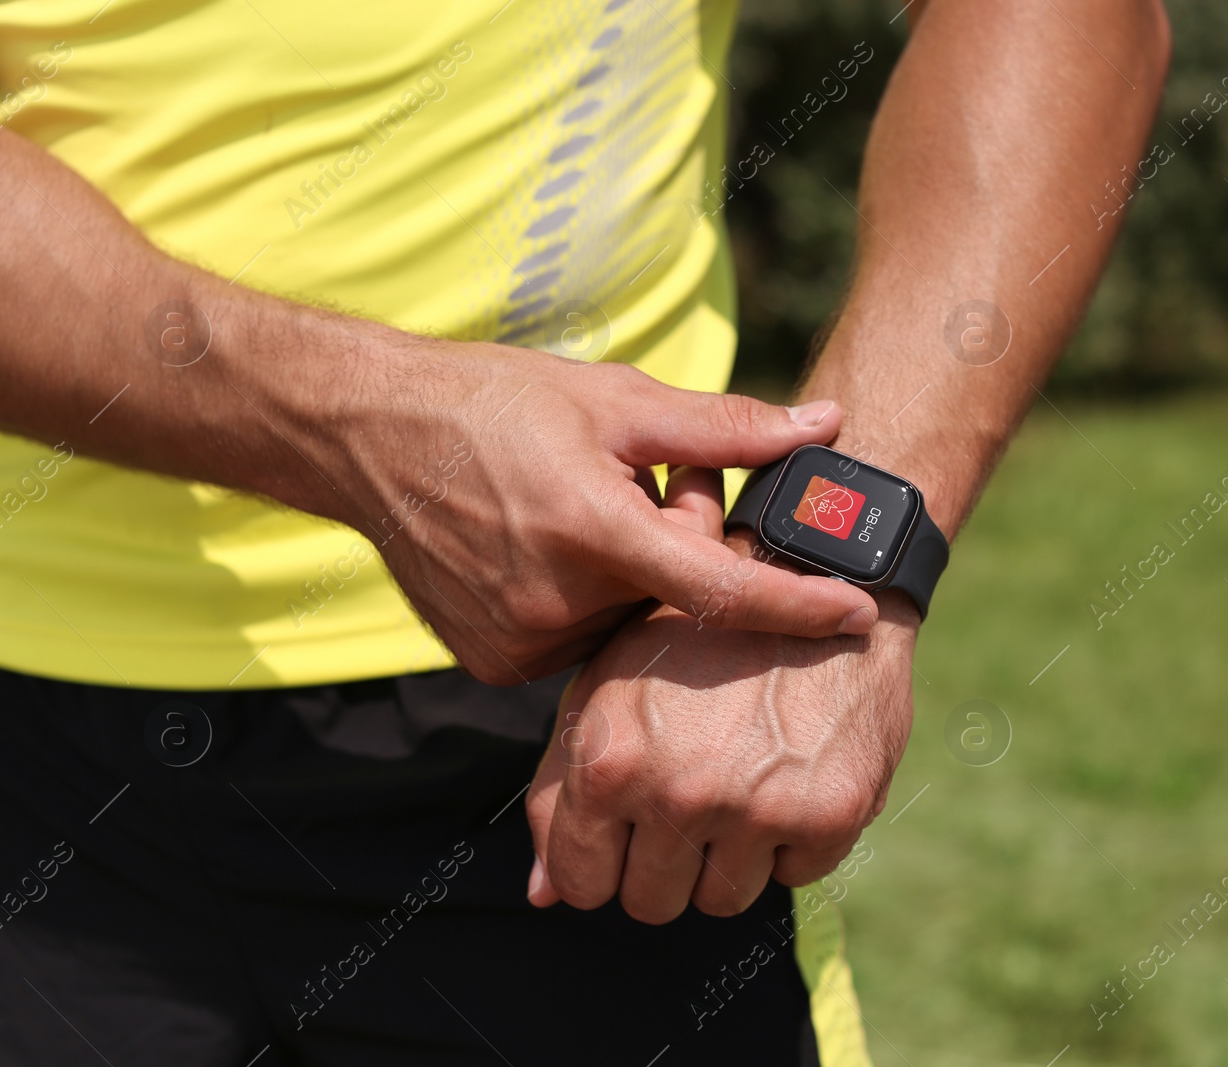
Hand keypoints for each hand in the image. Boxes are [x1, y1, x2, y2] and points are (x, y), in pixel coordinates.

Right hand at [317, 346, 880, 681]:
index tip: (858, 614)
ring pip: (625, 631)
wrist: (369, 434)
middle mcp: (555, 602)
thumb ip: (726, 428)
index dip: (796, 606)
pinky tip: (547, 554)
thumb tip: (824, 426)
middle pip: (671, 605)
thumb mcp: (616, 400)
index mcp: (593, 532)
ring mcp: (519, 643)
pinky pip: (576, 647)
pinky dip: (586, 608)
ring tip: (578, 518)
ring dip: (630, 586)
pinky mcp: (492, 664)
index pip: (719, 589)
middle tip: (642, 496)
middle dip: (682, 558)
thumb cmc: (497, 404)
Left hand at [523, 571, 919, 922]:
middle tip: (692, 797)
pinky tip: (793, 769)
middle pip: (652, 903)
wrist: (812, 575)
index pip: (580, 886)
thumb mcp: (607, 688)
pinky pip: (796, 877)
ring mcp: (757, 808)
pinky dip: (796, 838)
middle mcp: (680, 792)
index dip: (600, 868)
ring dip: (731, 856)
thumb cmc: (693, 633)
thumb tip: (544, 895)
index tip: (625, 839)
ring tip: (742, 777)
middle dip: (665, 864)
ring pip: (724, 900)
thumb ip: (562, 789)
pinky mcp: (829, 813)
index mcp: (613, 761)